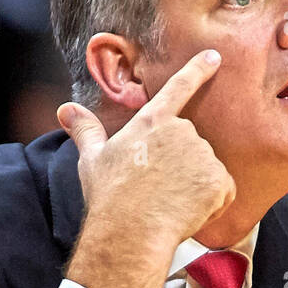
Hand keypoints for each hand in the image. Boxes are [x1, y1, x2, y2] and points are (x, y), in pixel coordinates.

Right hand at [56, 49, 235, 287]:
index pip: (179, 88)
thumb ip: (86, 131)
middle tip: (157, 191)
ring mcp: (203, 155)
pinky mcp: (219, 181)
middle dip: (180, 167)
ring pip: (206, 171)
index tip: (213, 56)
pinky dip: (210, 206)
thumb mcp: (92, 160)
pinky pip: (222, 193)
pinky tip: (186, 214)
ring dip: (194, 187)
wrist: (131, 231)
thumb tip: (65, 110)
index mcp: (152, 122)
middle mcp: (182, 132)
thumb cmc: (109, 197)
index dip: (197, 70)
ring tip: (169, 205)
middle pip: (190, 146)